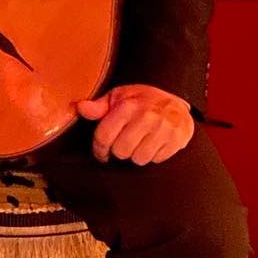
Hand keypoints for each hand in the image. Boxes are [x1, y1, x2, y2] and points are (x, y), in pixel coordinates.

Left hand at [76, 85, 194, 165]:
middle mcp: (148, 117)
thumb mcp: (119, 97)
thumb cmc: (142, 100)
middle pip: (121, 151)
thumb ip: (98, 107)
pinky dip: (153, 155)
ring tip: (140, 141)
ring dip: (136, 154)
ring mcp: (164, 129)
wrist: (176, 100)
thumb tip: (80, 107)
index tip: (101, 152)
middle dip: (119, 150)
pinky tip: (154, 143)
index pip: (104, 137)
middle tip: (124, 142)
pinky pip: (156, 160)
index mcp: (129, 106)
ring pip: (139, 159)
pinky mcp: (177, 140)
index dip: (99, 149)